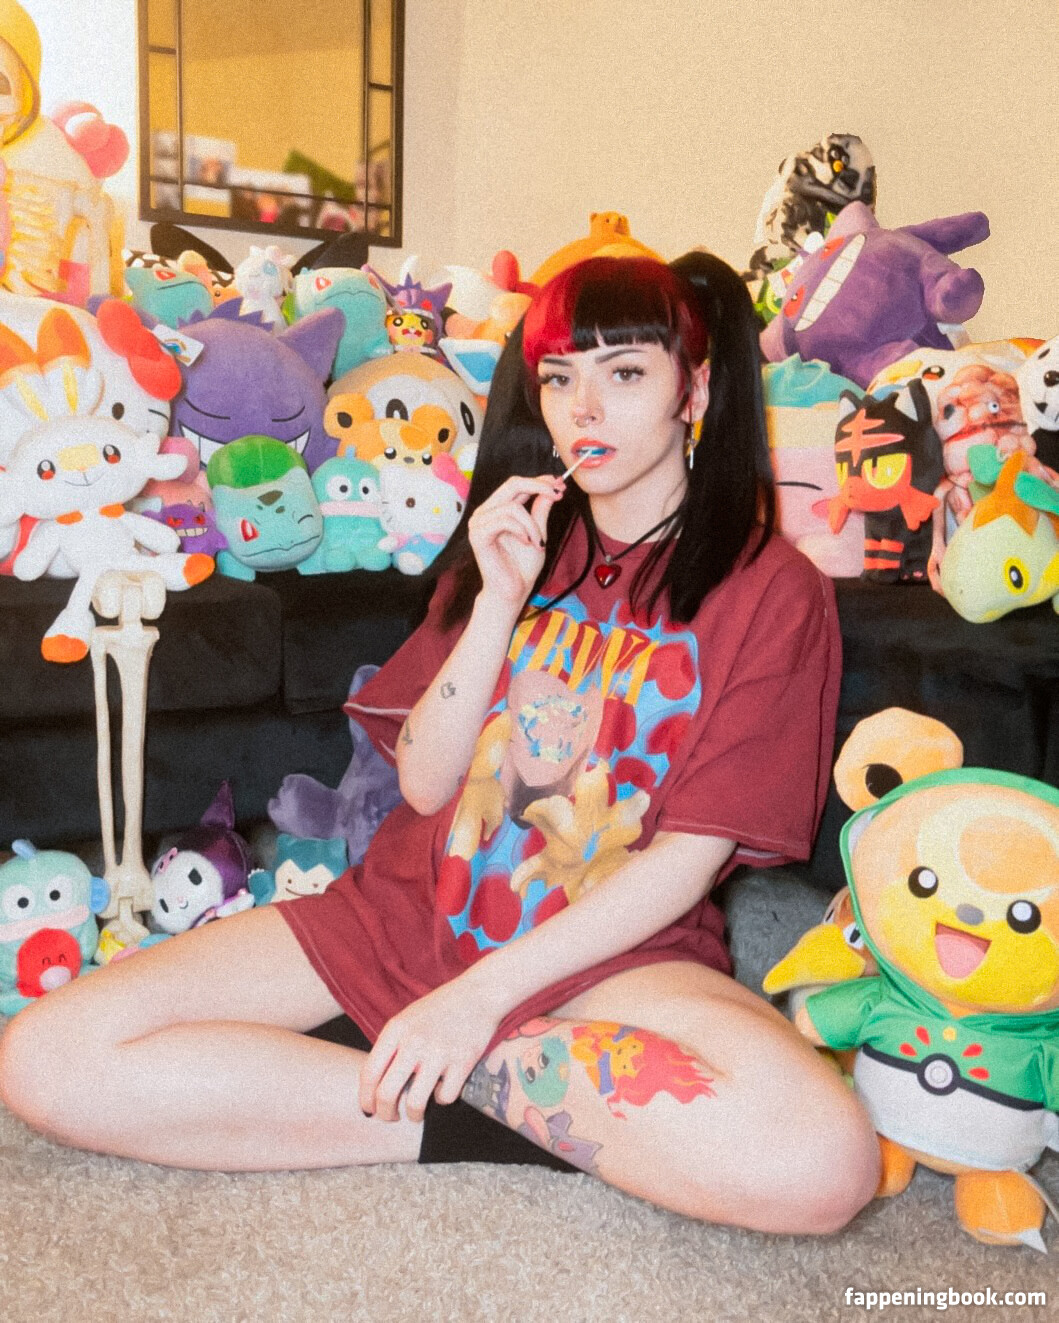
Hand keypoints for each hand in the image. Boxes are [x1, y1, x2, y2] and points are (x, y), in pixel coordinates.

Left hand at [359, 976, 503, 1122]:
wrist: (478, 994)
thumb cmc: (439, 1009)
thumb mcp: (407, 1019)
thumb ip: (391, 1047)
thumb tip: (375, 1085)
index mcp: (396, 1029)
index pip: (369, 1073)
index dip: (365, 1098)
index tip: (369, 1110)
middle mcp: (414, 1041)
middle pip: (387, 1093)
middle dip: (385, 1114)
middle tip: (391, 1117)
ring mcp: (439, 1052)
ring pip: (415, 1103)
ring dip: (413, 1115)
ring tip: (416, 1113)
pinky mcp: (463, 1062)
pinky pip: (445, 1097)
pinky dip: (442, 1099)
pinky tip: (443, 1089)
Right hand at [467, 474, 564, 610]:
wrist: (513, 591)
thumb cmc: (522, 566)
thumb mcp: (538, 532)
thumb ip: (541, 509)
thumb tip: (551, 489)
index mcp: (497, 509)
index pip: (516, 484)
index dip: (539, 480)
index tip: (560, 483)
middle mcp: (485, 512)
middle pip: (512, 484)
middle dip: (539, 487)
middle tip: (558, 494)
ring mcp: (479, 523)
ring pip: (512, 507)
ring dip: (532, 525)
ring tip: (538, 542)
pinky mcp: (478, 536)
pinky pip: (505, 521)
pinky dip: (522, 531)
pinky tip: (527, 543)